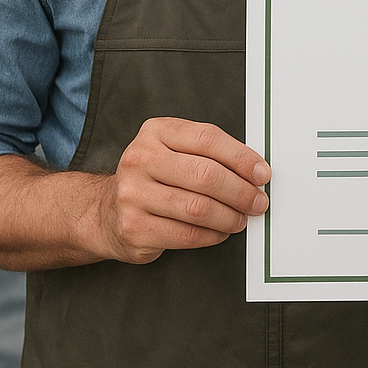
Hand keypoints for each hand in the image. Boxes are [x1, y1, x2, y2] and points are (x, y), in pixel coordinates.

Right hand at [98, 117, 270, 263]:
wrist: (106, 210)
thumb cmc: (153, 176)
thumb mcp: (173, 149)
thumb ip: (208, 152)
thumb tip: (254, 169)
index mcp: (156, 132)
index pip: (208, 139)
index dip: (241, 157)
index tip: (261, 173)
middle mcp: (141, 159)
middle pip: (206, 175)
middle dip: (241, 191)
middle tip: (257, 201)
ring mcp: (133, 194)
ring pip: (198, 208)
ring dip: (230, 216)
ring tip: (241, 218)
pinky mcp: (134, 227)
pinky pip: (187, 235)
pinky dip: (213, 235)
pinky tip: (220, 232)